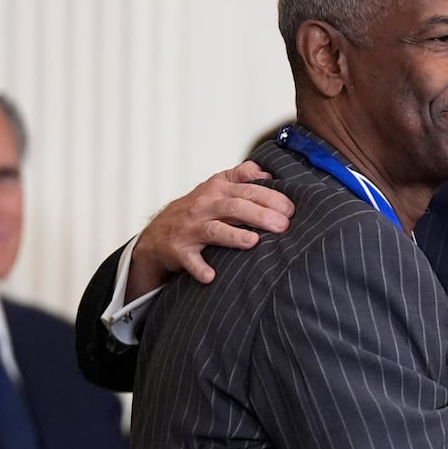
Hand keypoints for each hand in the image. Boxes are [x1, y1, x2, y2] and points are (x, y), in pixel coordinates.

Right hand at [126, 161, 293, 298]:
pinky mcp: (179, 250)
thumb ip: (241, 176)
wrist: (157, 234)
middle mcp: (203, 206)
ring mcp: (190, 228)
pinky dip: (199, 268)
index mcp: (216, 189)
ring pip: (214, 230)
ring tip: (253, 242)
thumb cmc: (196, 211)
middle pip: (234, 207)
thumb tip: (268, 172)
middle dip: (260, 215)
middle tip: (283, 225)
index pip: (246, 188)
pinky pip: (190, 260)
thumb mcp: (215, 186)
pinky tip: (211, 276)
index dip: (269, 196)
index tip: (290, 208)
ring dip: (233, 236)